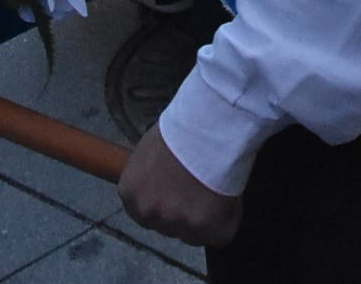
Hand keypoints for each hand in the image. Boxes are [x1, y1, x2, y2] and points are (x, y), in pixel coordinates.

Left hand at [119, 123, 241, 246]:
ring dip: (205, 219)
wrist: (212, 124)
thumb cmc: (183, 127)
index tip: (179, 192)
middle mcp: (148, 213)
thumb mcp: (150, 150)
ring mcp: (176, 223)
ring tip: (216, 190)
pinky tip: (229, 195)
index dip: (165, 204)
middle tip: (199, 189)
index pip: (144, 216)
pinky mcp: (206, 228)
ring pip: (193, 235)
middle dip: (183, 214)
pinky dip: (229, 218)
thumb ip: (149, 177)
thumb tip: (159, 185)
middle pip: (167, 227)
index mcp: (130, 193)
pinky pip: (220, 234)